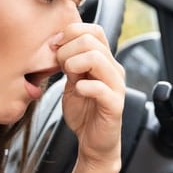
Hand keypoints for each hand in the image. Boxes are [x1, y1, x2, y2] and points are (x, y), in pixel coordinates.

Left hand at [54, 23, 125, 172]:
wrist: (93, 141)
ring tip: (69, 78)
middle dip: (67, 49)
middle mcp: (113, 69)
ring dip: (74, 64)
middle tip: (59, 66)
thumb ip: (69, 63)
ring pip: (97, 58)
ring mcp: (116, 86)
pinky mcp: (115, 105)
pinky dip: (84, 87)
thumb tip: (57, 44)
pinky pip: (101, 88)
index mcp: (104, 61)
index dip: (72, 33)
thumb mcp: (72, 82)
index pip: (94, 30)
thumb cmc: (83, 112)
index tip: (55, 47)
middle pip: (92, 40)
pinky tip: (78, 91)